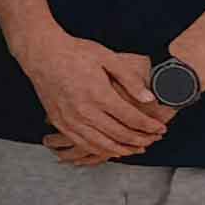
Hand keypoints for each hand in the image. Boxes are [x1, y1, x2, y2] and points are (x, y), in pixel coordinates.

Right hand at [18, 31, 170, 164]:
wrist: (42, 54)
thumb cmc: (75, 53)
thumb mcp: (107, 58)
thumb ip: (130, 80)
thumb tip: (149, 99)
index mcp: (99, 94)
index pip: (131, 118)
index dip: (149, 126)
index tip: (161, 128)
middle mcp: (85, 111)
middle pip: (119, 134)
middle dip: (141, 139)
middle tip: (154, 139)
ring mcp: (71, 120)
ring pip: (102, 144)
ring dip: (123, 149)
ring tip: (138, 149)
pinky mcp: (61, 123)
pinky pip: (84, 144)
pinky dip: (101, 151)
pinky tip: (112, 150)